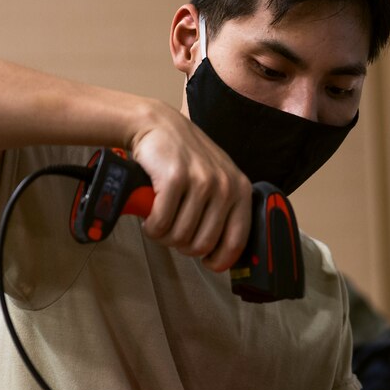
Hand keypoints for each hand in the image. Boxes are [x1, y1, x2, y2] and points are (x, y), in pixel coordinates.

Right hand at [130, 102, 251, 270]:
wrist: (158, 124)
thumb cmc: (186, 159)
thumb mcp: (217, 179)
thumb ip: (224, 210)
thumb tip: (224, 254)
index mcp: (240, 190)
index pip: (236, 241)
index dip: (220, 260)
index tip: (207, 264)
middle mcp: (225, 186)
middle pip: (202, 244)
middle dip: (182, 246)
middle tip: (173, 233)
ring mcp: (201, 181)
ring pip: (180, 236)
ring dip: (164, 236)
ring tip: (160, 221)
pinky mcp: (174, 178)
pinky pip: (161, 223)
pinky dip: (151, 227)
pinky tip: (150, 216)